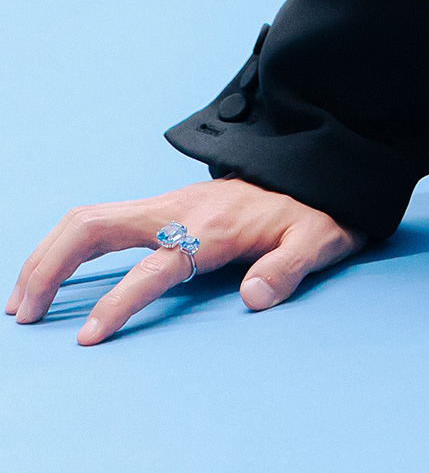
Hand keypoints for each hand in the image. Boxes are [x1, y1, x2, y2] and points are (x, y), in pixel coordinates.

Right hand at [8, 182, 362, 345]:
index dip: (121, 301)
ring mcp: (166, 204)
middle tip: (23, 312)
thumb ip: (290, 267)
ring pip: (90, 218)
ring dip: (49, 255)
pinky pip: (101, 221)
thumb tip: (254, 298)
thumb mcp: (320, 239)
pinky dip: (65, 246)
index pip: (156, 265)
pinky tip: (50, 276)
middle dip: (52, 265)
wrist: (314, 170)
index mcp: (213, 224)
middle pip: (97, 224)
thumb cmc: (316, 212)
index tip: (89, 338)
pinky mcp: (161, 208)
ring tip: (21, 301)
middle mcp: (179, 209)